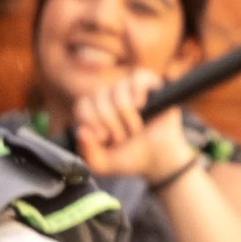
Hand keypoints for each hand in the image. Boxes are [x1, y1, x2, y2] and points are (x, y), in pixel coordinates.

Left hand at [47, 61, 197, 183]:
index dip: (90, 121)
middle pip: (100, 98)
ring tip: (135, 130)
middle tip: (122, 138)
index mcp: (96, 112)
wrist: (159, 161)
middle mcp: (111, 97)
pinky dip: (137, 91)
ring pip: (118, 90)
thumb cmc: (130, 158)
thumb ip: (87, 152)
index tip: (102, 138)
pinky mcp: (152, 87)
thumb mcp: (103, 163)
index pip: (83, 105)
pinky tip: (140, 105)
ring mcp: (130, 90)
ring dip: (125, 113)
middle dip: (110, 122)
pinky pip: (139, 78)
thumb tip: (81, 132)